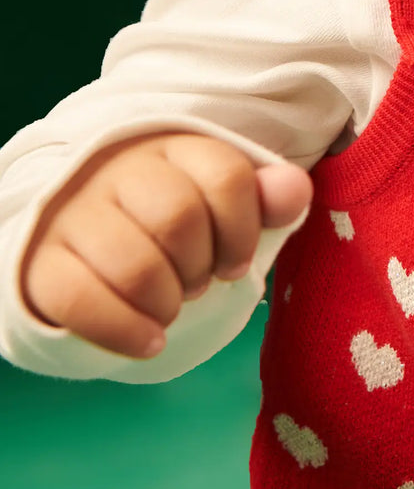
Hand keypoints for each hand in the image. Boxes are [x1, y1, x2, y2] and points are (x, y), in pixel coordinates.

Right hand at [19, 132, 312, 360]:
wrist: (82, 238)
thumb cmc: (168, 223)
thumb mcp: (221, 204)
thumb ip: (266, 198)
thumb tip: (294, 191)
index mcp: (174, 149)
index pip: (227, 176)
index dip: (242, 231)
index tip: (235, 263)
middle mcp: (119, 172)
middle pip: (180, 218)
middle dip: (201, 267)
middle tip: (196, 283)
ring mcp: (75, 215)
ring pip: (136, 265)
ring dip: (166, 303)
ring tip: (169, 307)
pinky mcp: (43, 262)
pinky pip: (84, 302)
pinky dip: (126, 331)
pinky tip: (149, 339)